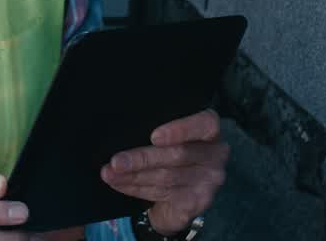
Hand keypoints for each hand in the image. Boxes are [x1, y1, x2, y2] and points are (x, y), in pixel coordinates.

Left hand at [100, 109, 228, 235]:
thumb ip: (158, 133)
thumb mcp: (170, 137)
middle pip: (178, 155)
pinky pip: (162, 194)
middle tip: (116, 162)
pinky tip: (120, 184)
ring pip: (166, 177)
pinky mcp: (197, 201)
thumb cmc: (172, 153)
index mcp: (209, 131)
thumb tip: (122, 132)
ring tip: (109, 173)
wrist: (181, 192)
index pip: (204, 124)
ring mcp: (209, 180)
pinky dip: (136, 189)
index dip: (180, 129)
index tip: (154, 136)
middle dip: (142, 158)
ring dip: (133, 176)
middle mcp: (216, 154)